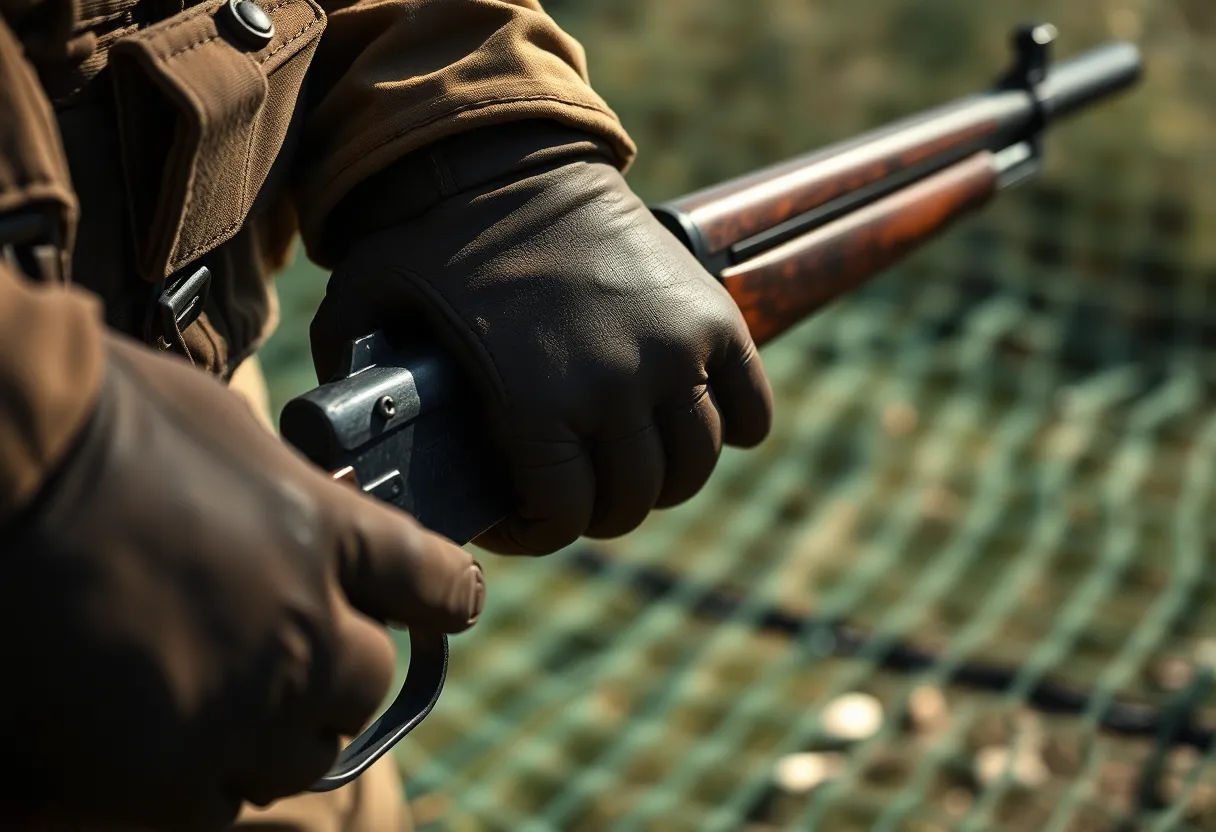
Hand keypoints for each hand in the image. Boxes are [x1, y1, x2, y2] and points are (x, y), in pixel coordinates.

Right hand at [0, 336, 483, 830]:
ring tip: (224, 698)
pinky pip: (215, 804)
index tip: (447, 603)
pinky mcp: (159, 775)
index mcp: (327, 534)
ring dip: (276, 729)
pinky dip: (202, 779)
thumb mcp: (224, 431)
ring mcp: (237, 708)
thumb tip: (308, 509)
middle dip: (339, 669)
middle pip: (368, 683)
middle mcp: (302, 630)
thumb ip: (286, 488)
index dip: (444, 595)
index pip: (435, 584)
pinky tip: (163, 739)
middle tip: (293, 651)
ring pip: (301, 755)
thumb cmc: (100, 420)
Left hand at [311, 150, 772, 554]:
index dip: (539, 532)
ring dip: (665, 480)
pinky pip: (751, 407)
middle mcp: (617, 385)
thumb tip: (337, 441)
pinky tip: (701, 423)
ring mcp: (675, 350)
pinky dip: (736, 428)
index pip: (564, 517)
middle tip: (577, 492)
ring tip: (634, 464)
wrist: (512, 158)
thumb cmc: (434, 238)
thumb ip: (351, 379)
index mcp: (536, 400)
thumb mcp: (367, 309)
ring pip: (695, 465)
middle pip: (634, 500)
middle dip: (601, 511)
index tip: (525, 516)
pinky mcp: (712, 318)